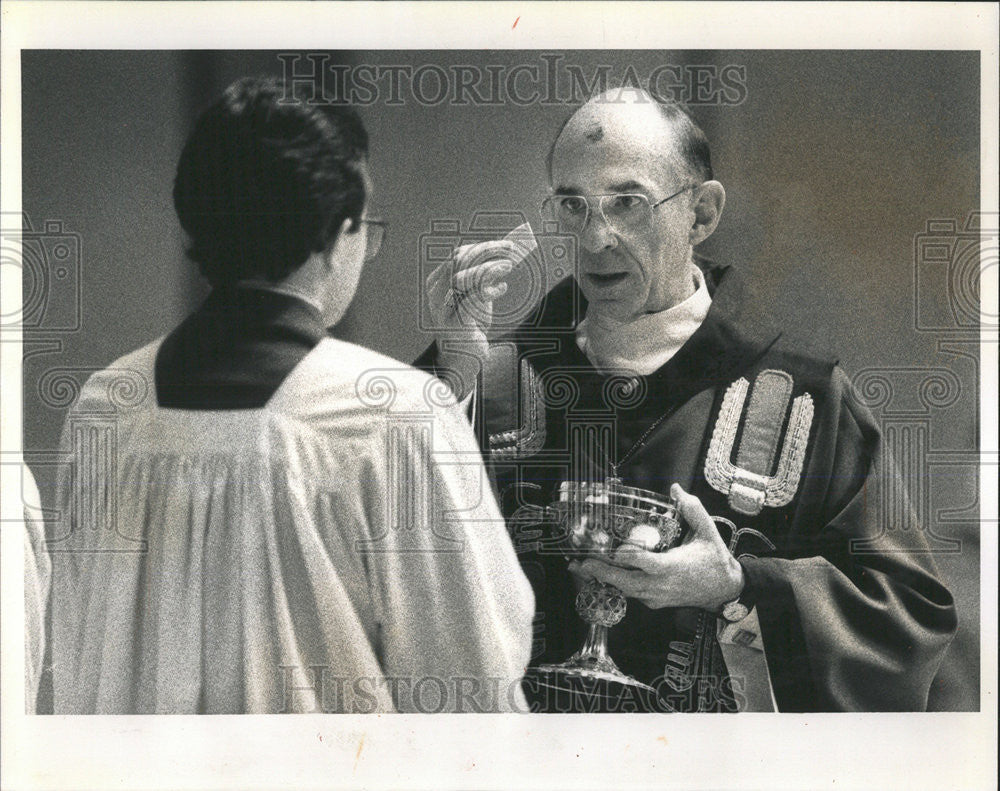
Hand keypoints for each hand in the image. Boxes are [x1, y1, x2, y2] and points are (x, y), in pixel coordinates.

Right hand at [424, 240, 517, 398]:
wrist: (464, 356)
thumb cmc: (471, 323)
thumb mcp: (477, 294)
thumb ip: (483, 275)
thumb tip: (503, 252)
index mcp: (438, 281)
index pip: (459, 255)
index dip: (483, 246)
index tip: (505, 245)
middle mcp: (436, 293)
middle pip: (460, 262)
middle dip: (488, 252)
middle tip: (510, 251)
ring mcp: (443, 309)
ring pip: (462, 278)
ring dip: (488, 269)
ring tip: (507, 266)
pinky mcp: (454, 324)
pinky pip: (471, 300)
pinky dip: (489, 290)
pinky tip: (501, 288)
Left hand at [568, 484, 744, 610]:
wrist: (725, 590)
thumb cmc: (715, 561)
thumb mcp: (708, 532)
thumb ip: (693, 509)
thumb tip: (676, 489)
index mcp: (673, 567)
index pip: (645, 564)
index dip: (628, 557)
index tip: (614, 549)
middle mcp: (661, 585)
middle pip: (626, 582)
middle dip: (602, 572)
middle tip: (581, 562)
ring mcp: (657, 596)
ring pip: (625, 591)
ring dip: (604, 579)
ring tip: (582, 567)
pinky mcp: (654, 601)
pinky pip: (631, 595)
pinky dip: (616, 585)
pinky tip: (601, 573)